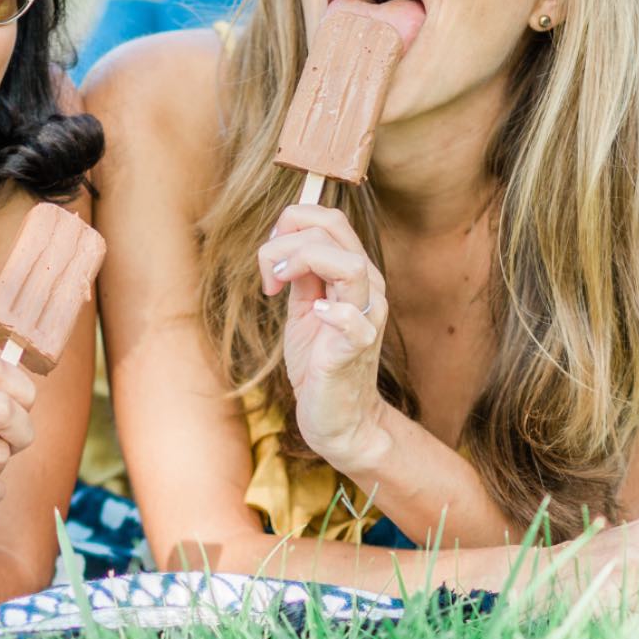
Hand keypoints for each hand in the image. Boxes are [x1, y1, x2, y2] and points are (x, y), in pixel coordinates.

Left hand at [258, 204, 391, 475]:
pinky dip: (332, 312)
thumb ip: (300, 275)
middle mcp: (368, 288)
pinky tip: (314, 315)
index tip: (270, 255)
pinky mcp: (356, 350)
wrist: (339, 419)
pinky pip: (354, 320)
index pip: (331, 219)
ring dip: (305, 262)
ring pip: (351, 264)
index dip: (292, 221)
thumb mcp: (304, 308)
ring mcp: (366, 318)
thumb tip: (281, 242)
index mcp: (353, 273)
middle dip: (288, 238)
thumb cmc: (319, 363)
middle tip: (270, 273)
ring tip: (279, 286)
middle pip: (335, 228)